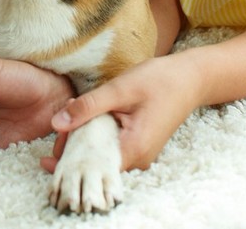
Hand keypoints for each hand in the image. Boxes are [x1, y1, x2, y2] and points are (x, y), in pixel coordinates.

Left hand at [42, 54, 200, 172]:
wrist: (191, 78)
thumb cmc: (159, 80)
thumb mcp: (119, 89)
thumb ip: (87, 107)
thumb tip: (55, 124)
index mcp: (134, 150)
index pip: (92, 168)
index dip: (70, 158)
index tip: (55, 141)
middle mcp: (138, 160)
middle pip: (96, 165)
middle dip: (74, 147)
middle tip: (62, 122)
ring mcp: (140, 155)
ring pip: (103, 156)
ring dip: (85, 139)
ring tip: (73, 115)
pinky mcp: (139, 146)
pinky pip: (112, 149)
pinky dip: (98, 136)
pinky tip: (89, 118)